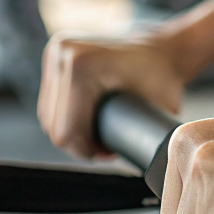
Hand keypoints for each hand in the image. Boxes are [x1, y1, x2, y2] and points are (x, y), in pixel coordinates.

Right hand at [39, 32, 185, 157]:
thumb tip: (140, 166)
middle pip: (52, 124)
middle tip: (106, 148)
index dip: (87, 151)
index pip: (66, 131)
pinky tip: (85, 120)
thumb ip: (143, 139)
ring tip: (98, 135)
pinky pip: (50, 97)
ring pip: (48, 112)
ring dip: (69, 129)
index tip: (110, 153)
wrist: (165, 48)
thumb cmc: (165, 78)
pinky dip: (63, 113)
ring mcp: (56, 50)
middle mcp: (63, 54)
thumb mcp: (157, 111)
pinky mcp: (55, 52)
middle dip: (78, 143)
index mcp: (82, 68)